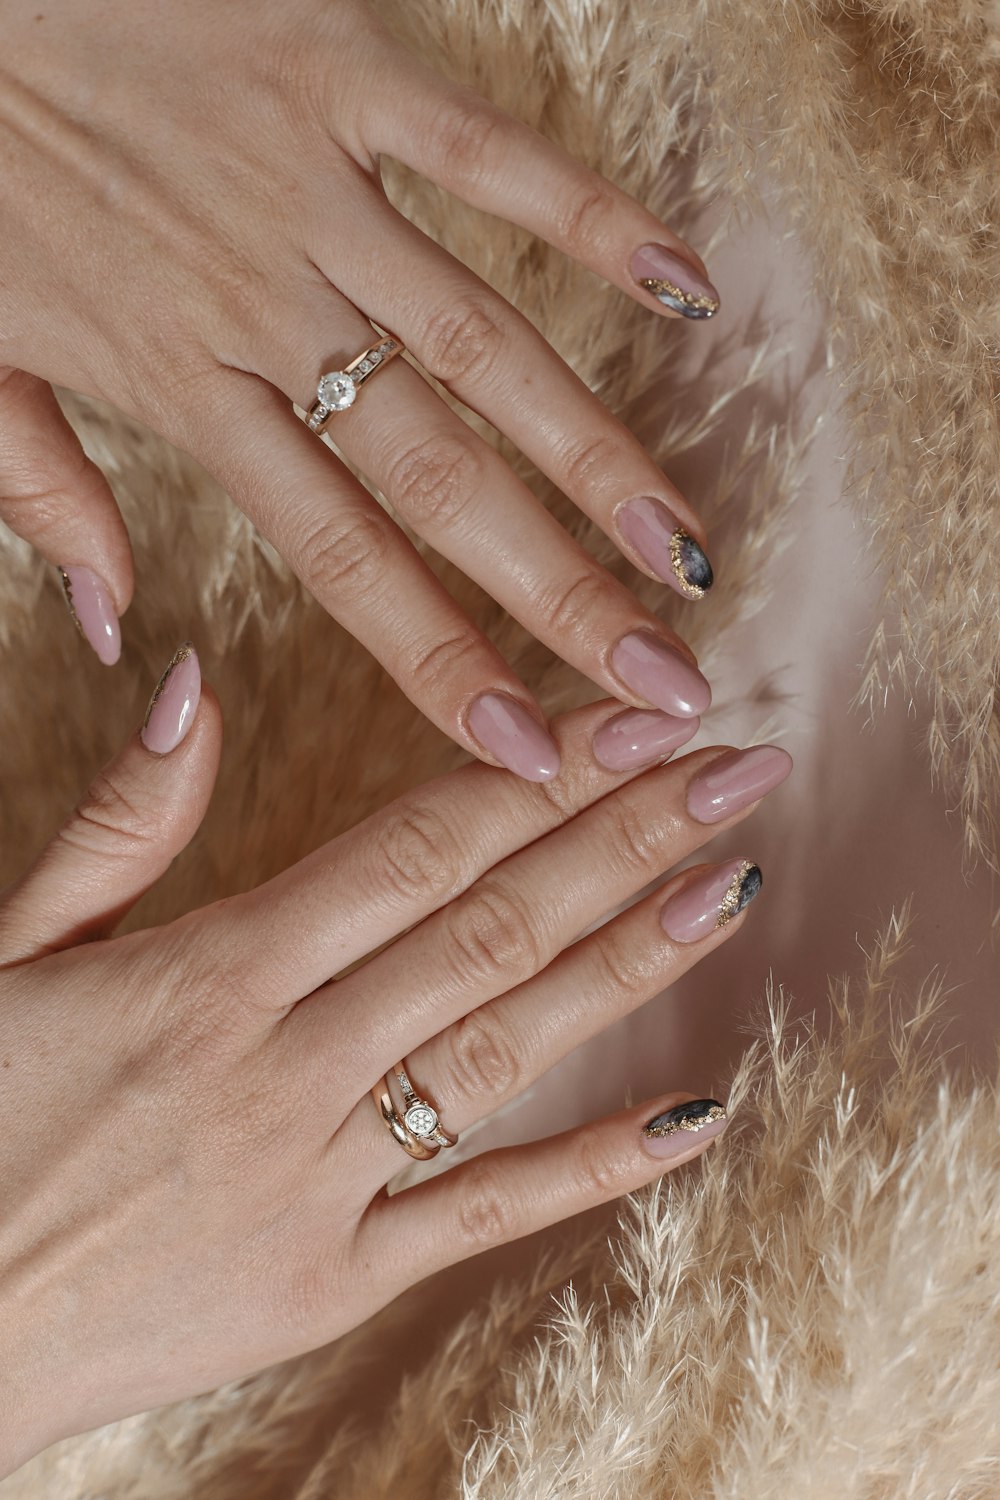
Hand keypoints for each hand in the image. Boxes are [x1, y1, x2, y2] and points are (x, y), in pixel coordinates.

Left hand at [0, 0, 720, 780]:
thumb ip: (45, 495)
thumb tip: (109, 629)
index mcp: (174, 387)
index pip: (338, 558)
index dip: (437, 662)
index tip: (526, 746)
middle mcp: (259, 311)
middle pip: (439, 480)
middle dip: (558, 593)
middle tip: (660, 677)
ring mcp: (305, 192)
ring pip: (480, 346)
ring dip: (594, 454)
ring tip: (679, 548)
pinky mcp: (332, 69)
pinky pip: (483, 152)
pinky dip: (590, 216)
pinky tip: (684, 290)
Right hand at [0, 646, 788, 1475]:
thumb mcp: (10, 948)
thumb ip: (119, 822)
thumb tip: (195, 683)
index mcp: (209, 974)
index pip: (413, 846)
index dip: (538, 775)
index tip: (629, 716)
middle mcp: (283, 1068)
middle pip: (488, 927)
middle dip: (623, 837)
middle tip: (734, 769)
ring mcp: (317, 1181)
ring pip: (503, 1050)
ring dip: (630, 961)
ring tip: (731, 885)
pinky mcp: (328, 1281)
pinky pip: (480, 1213)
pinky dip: (591, 1166)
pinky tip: (692, 1115)